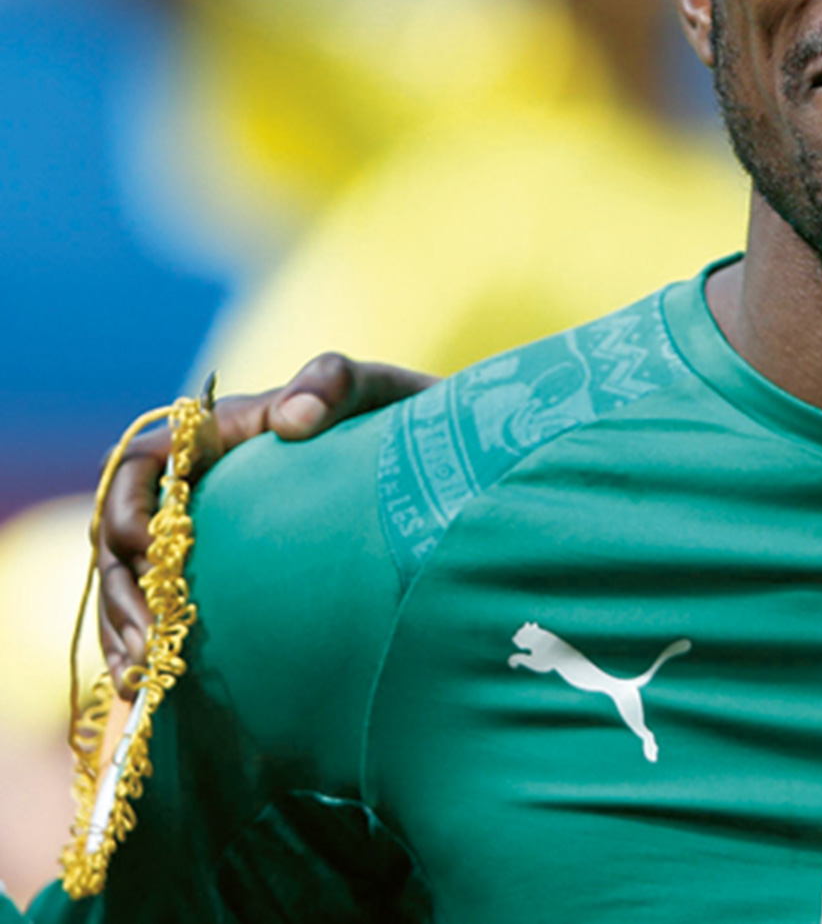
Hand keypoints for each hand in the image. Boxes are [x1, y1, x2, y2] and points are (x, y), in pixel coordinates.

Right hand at [97, 355, 436, 693]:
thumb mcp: (380, 393)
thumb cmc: (410, 423)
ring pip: (133, 583)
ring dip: (125, 630)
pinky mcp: (230, 580)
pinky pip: (167, 612)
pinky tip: (148, 688)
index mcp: (221, 435)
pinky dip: (149, 649)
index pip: (139, 464)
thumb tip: (293, 418)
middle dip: (121, 590)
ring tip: (138, 679)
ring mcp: (213, 536)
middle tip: (146, 642)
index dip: (126, 507)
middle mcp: (204, 486)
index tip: (153, 551)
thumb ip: (337, 383)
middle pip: (122, 537)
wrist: (451, 470)